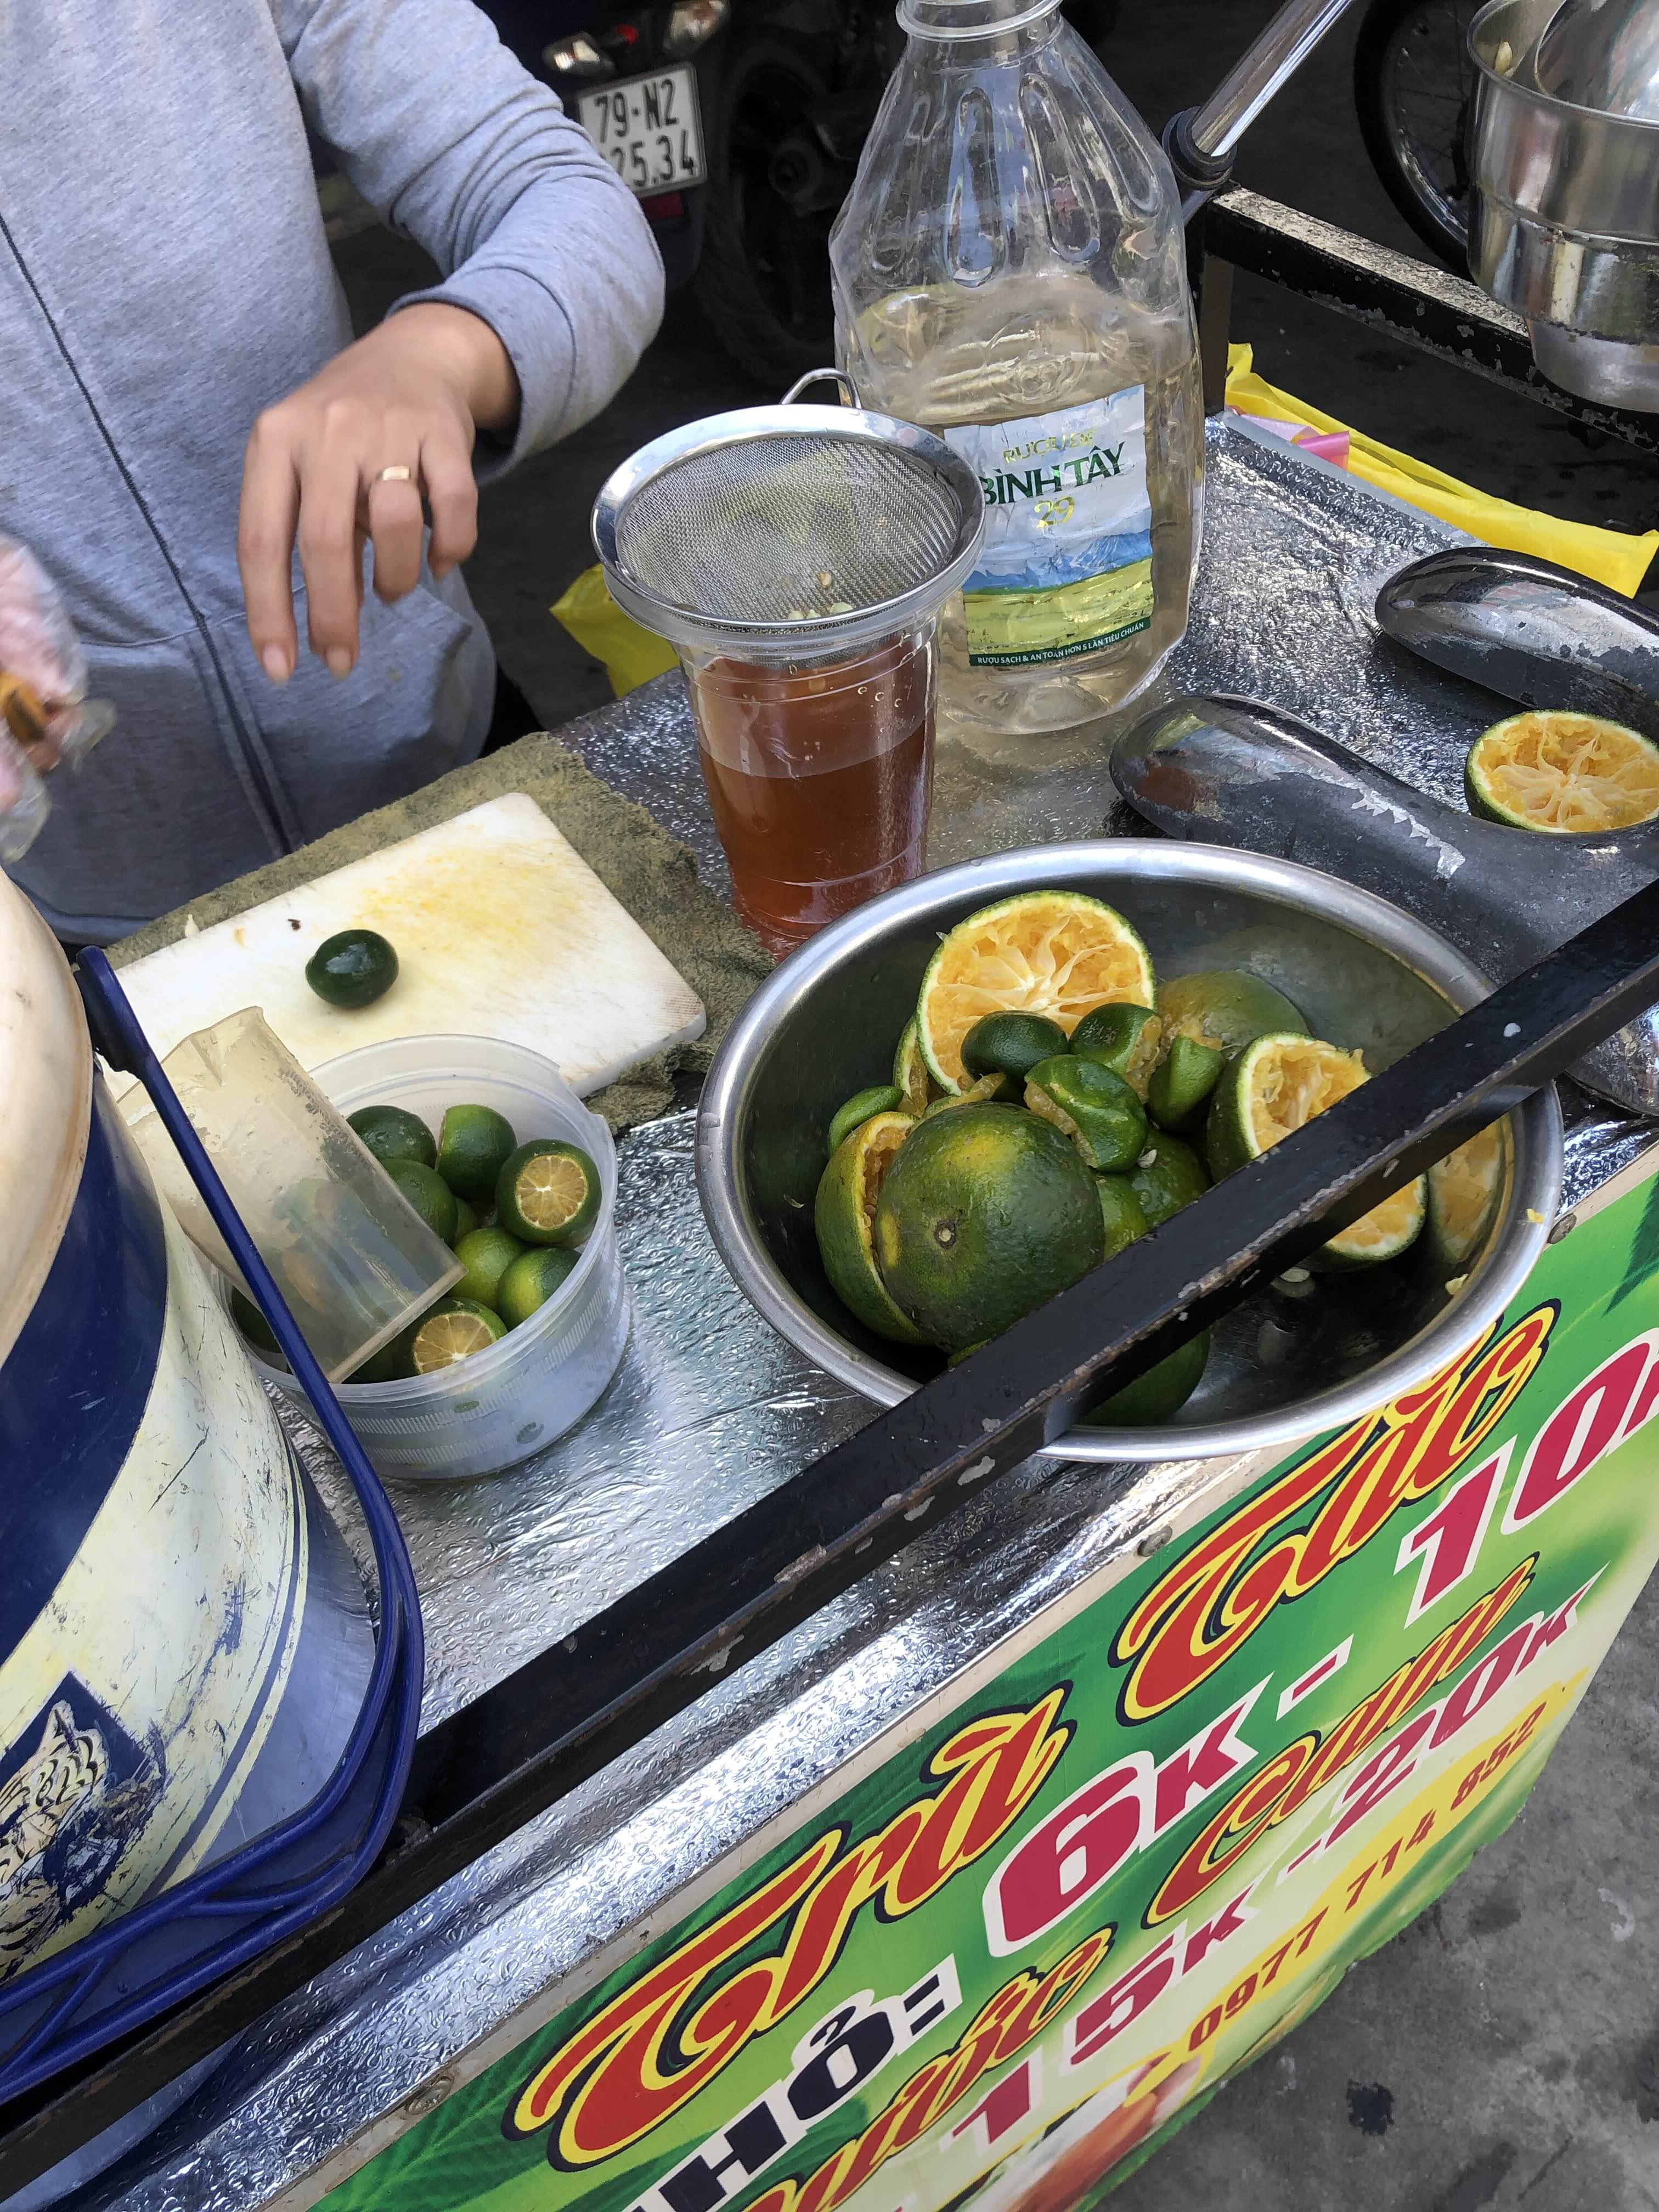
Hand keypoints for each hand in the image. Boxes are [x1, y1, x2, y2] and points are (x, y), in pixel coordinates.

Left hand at [238, 304, 519, 683]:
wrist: (413, 355)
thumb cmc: (344, 431)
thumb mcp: (303, 466)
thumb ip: (304, 533)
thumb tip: (320, 625)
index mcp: (275, 441)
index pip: (260, 539)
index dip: (268, 611)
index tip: (281, 669)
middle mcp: (326, 432)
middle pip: (323, 541)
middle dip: (332, 616)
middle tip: (342, 660)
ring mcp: (388, 429)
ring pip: (394, 525)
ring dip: (394, 579)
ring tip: (391, 589)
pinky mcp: (444, 433)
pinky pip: (455, 508)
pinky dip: (452, 549)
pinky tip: (442, 562)